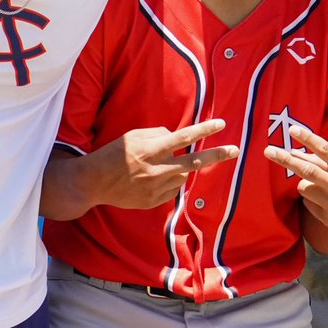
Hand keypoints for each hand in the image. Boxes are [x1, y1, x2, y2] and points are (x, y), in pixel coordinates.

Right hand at [46, 119, 239, 219]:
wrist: (92, 183)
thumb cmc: (112, 155)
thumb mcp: (132, 136)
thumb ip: (156, 134)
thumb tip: (175, 136)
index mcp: (149, 150)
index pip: (182, 137)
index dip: (203, 130)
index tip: (221, 125)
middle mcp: (155, 170)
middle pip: (193, 162)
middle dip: (216, 156)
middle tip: (235, 151)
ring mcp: (154, 189)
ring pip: (182, 176)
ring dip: (180, 169)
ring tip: (160, 167)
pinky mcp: (152, 202)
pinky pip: (171, 190)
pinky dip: (169, 182)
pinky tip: (152, 179)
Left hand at [265, 124, 327, 231]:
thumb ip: (324, 161)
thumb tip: (295, 152)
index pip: (327, 151)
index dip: (308, 139)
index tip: (293, 130)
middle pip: (308, 171)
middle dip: (285, 160)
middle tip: (268, 151)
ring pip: (303, 186)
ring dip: (304, 182)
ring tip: (320, 186)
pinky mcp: (326, 217)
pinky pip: (307, 202)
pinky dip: (311, 198)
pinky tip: (325, 200)